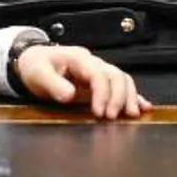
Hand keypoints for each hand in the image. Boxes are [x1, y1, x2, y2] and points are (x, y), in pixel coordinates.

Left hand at [15, 45, 151, 119]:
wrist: (33, 60)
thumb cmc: (35, 66)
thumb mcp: (38, 74)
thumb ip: (53, 84)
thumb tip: (69, 95)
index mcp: (79, 59)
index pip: (99, 74)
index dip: (102, 93)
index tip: (99, 112)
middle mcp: (93, 63)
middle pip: (116, 76)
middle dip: (119, 97)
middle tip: (112, 117)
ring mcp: (98, 72)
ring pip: (123, 80)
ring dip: (129, 97)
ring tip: (130, 115)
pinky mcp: (100, 82)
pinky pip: (122, 86)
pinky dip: (134, 96)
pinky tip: (143, 107)